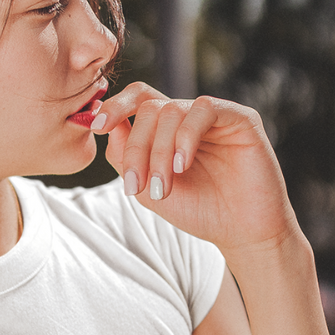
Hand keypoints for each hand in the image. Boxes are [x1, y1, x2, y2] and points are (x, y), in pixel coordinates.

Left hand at [93, 83, 300, 256]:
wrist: (240, 233)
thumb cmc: (197, 211)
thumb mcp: (148, 189)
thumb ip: (125, 158)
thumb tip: (108, 126)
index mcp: (167, 129)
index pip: (138, 100)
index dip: (113, 107)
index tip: (94, 126)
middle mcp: (189, 117)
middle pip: (149, 108)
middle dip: (137, 148)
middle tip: (137, 186)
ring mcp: (215, 116)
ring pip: (171, 110)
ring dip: (159, 151)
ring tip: (162, 187)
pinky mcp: (240, 118)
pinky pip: (204, 110)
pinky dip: (185, 137)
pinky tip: (182, 165)